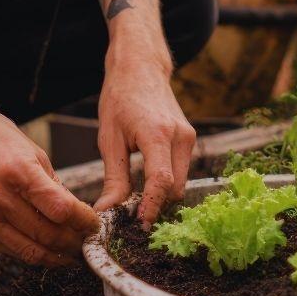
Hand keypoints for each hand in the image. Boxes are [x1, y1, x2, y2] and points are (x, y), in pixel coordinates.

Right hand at [0, 90, 99, 265]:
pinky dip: (29, 250)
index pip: (62, 210)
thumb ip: (52, 185)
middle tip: (87, 245)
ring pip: (29, 251)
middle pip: (48, 236)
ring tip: (71, 253)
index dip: (85, 223)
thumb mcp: (30, 150)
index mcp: (17, 171)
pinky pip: (8, 249)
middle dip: (74, 244)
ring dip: (55, 256)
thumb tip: (74, 215)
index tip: (96, 226)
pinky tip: (43, 247)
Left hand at [95, 50, 196, 224]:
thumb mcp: (109, 139)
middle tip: (130, 219)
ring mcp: (188, 137)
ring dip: (161, 196)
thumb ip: (113, 178)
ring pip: (180, 182)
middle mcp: (180, 136)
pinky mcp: (189, 139)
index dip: (152, 207)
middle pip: (175, 188)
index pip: (162, 181)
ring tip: (136, 203)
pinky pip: (181, 171)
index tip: (139, 226)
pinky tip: (147, 185)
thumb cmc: (120, 99)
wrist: (140, 69)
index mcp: (157, 134)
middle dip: (156, 206)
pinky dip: (166, 183)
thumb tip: (107, 212)